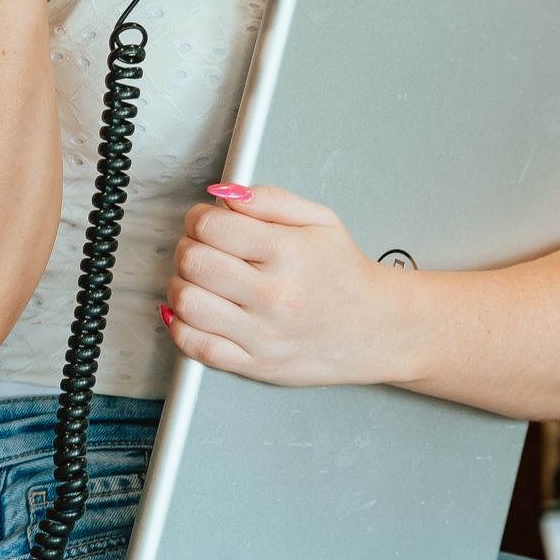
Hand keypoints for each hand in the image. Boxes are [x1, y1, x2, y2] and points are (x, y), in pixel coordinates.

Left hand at [160, 183, 405, 386]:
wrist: (378, 329)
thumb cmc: (345, 274)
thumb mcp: (320, 220)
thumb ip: (269, 200)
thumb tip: (223, 194)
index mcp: (287, 253)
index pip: (211, 226)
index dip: (198, 218)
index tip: (206, 222)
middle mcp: (273, 296)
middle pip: (192, 261)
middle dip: (189, 247)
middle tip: (205, 249)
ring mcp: (261, 334)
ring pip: (186, 303)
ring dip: (183, 284)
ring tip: (202, 280)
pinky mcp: (254, 364)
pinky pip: (195, 346)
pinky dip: (182, 326)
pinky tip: (200, 312)